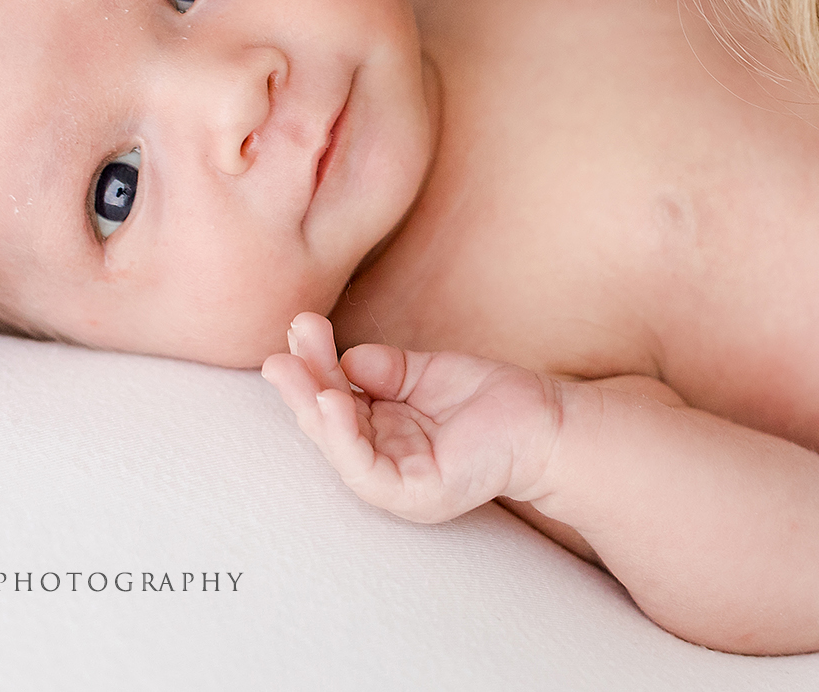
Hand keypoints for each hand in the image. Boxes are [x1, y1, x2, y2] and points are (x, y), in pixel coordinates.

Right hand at [261, 313, 561, 523]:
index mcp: (380, 429)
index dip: (315, 366)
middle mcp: (382, 457)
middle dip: (300, 387)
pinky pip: (367, 471)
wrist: (542, 419)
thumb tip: (343, 359)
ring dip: (312, 407)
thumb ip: (381, 369)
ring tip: (293, 370)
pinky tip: (331, 402)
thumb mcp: (421, 372)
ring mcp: (397, 481)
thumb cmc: (486, 397)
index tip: (300, 325)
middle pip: (328, 424)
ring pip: (339, 448)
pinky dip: (343, 438)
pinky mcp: (415, 494)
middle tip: (275, 353)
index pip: (335, 397)